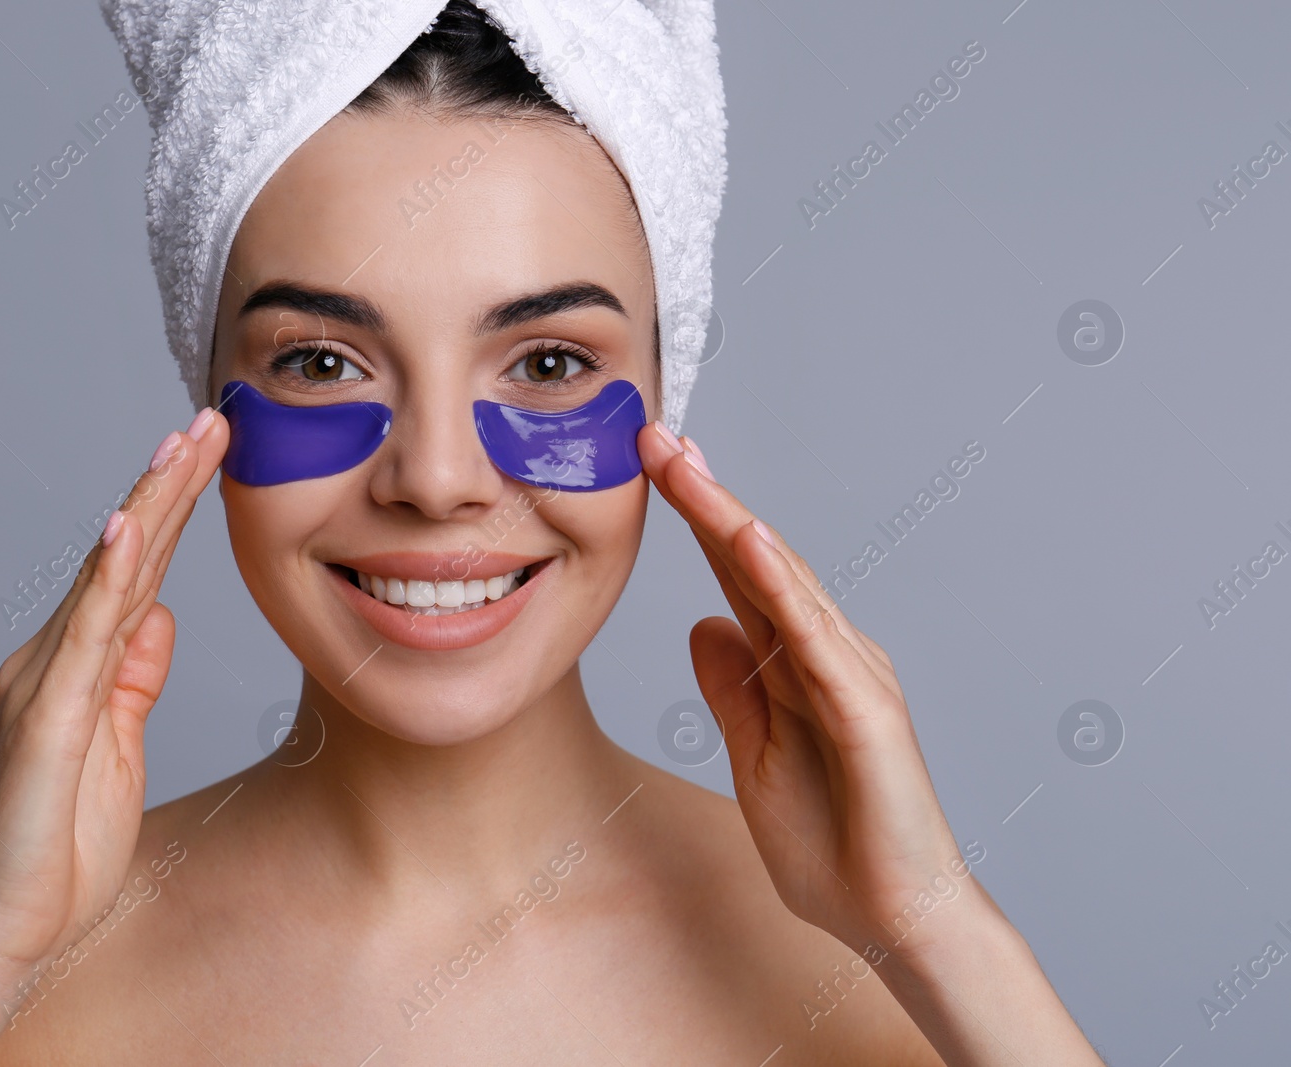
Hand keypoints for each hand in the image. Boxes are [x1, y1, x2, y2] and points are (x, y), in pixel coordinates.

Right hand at [0, 409, 228, 985]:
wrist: (0, 924)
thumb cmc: (55, 841)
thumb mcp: (117, 745)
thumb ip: (132, 677)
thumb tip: (160, 615)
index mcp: (81, 664)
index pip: (140, 572)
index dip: (177, 511)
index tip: (216, 453)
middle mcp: (56, 657)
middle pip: (126, 555)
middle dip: (171, 485)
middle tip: (213, 418)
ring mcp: (46, 680)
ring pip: (108, 577)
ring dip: (148, 507)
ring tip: (183, 444)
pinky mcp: (45, 716)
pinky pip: (84, 638)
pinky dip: (108, 580)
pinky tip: (128, 531)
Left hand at [637, 422, 979, 960]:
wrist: (893, 917)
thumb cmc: (834, 842)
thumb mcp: (754, 755)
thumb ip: (734, 689)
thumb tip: (704, 627)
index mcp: (795, 664)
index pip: (737, 574)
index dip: (696, 517)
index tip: (651, 463)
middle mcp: (828, 654)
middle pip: (756, 559)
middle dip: (704, 495)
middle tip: (654, 434)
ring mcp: (852, 676)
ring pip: (783, 581)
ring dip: (731, 517)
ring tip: (683, 463)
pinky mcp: (867, 711)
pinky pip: (815, 638)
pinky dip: (781, 585)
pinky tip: (747, 540)